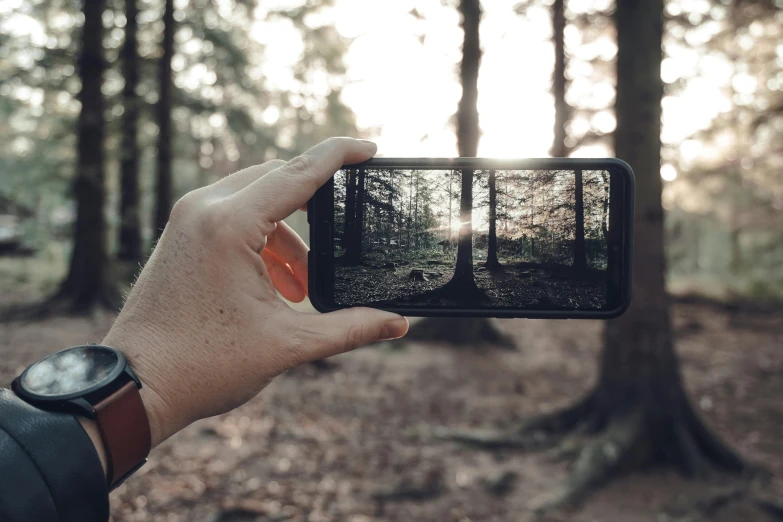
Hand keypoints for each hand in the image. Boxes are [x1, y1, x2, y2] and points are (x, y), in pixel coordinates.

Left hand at [103, 137, 408, 446]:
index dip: (340, 155)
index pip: (299, 172)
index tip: (370, 148)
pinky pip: (234, 218)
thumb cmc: (204, 365)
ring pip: (256, 200)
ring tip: (304, 285)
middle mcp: (204, 208)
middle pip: (277, 178)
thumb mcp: (287, 345)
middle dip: (316, 203)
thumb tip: (399, 324)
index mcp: (230, 224)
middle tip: (348, 223)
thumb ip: (350, 328)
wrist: (135, 388)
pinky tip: (276, 285)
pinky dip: (263, 241)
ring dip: (288, 234)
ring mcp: (188, 219)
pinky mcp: (181, 235)